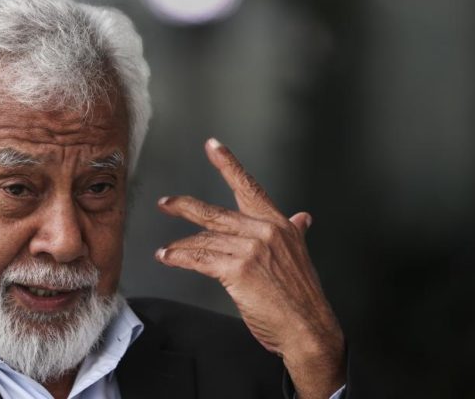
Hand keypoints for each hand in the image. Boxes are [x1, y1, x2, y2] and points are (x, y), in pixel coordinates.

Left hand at [155, 138, 344, 398]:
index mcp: (279, 224)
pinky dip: (180, 258)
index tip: (213, 146)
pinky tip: (169, 257)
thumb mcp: (299, 256)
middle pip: (215, 213)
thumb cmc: (301, 297)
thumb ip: (295, 232)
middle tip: (166, 203)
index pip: (249, 187)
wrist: (307, 327)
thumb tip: (303, 217)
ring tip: (167, 250)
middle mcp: (265, 230)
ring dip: (181, 246)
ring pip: (204, 240)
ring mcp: (251, 249)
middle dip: (185, 207)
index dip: (229, 165)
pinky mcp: (238, 269)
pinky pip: (200, 259)